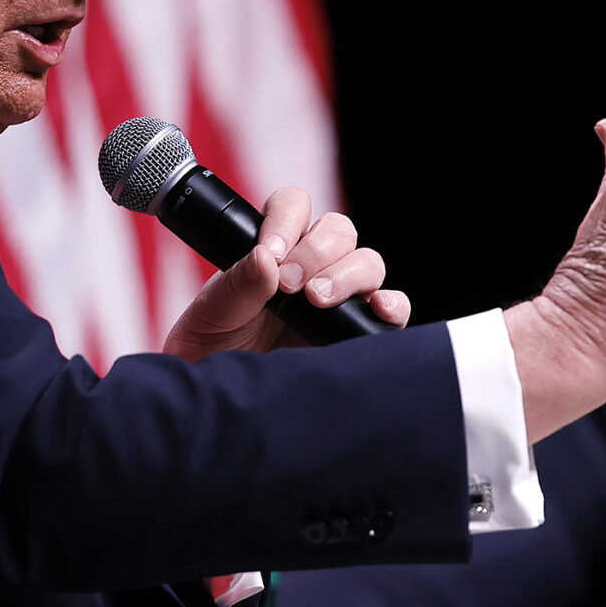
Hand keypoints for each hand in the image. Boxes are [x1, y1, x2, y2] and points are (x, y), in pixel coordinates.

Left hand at [162, 185, 408, 361]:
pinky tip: (378, 309)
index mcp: (275, 246)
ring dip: (347, 275)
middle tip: (290, 285)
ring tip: (317, 300)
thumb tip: (266, 258)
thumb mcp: (213, 313)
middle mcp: (312, 265)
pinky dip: (391, 304)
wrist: (226, 400)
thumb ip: (237, 285)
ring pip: (367, 262)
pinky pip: (392, 307)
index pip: (294, 206)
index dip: (286, 219)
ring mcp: (340, 296)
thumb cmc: (214, 348)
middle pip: (339, 230)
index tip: (271, 251)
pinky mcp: (358, 330)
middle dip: (316, 252)